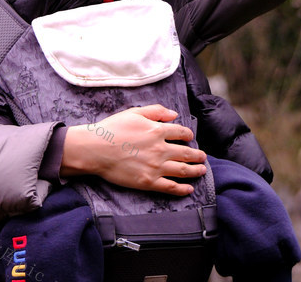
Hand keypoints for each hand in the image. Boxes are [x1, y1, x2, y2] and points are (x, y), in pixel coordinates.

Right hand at [60, 104, 206, 196]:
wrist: (97, 149)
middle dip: (198, 155)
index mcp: (158, 130)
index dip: (188, 135)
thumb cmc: (113, 128)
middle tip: (203, 157)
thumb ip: (156, 111)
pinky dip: (182, 189)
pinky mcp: (148, 182)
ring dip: (195, 171)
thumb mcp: (135, 112)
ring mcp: (156, 167)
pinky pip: (170, 187)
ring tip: (202, 170)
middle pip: (186, 153)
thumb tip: (174, 114)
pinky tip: (189, 189)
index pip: (180, 133)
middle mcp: (160, 149)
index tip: (190, 137)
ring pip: (183, 170)